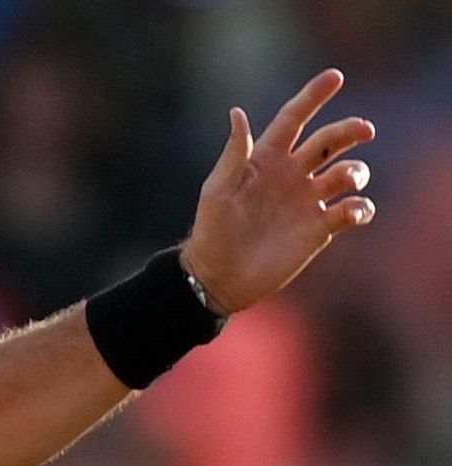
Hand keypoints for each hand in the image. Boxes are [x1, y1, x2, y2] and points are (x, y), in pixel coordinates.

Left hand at [183, 69, 375, 312]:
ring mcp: (308, 200)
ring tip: (347, 179)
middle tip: (365, 130)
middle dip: (350, 131)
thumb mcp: (218, 190)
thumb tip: (237, 112)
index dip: (313, 96)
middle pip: (330, 141)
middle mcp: (292, 175)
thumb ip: (234, 153)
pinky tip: (352, 211)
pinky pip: (352, 210)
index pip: (294, 119)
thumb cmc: (212, 231)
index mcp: (267, 159)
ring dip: (355, 170)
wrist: (220, 276)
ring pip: (347, 172)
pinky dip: (360, 207)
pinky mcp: (320, 228)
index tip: (335, 76)